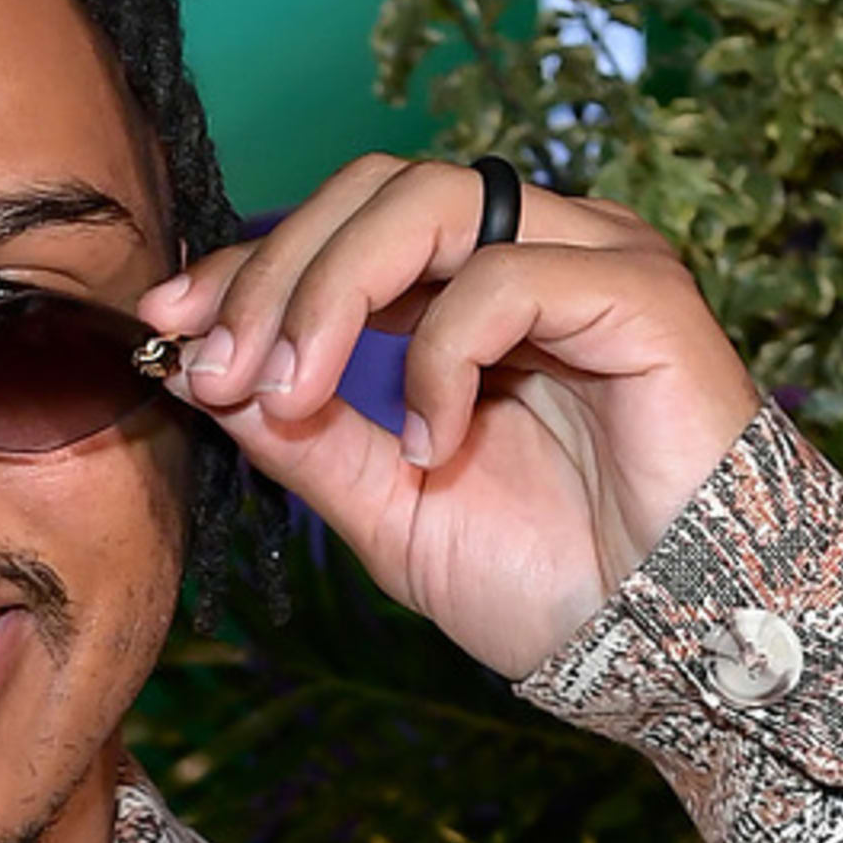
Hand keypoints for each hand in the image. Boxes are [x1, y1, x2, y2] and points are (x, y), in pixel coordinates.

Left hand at [137, 157, 761, 681]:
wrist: (676, 654)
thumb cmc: (553, 584)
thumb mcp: (386, 510)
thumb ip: (301, 437)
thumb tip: (199, 372)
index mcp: (475, 292)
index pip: (343, 227)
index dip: (247, 266)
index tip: (167, 327)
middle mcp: (536, 252)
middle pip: (377, 188)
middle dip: (273, 274)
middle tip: (217, 371)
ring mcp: (595, 261)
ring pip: (432, 200)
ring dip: (331, 292)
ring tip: (292, 395)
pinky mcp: (643, 295)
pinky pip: (509, 276)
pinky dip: (442, 354)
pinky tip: (433, 440)